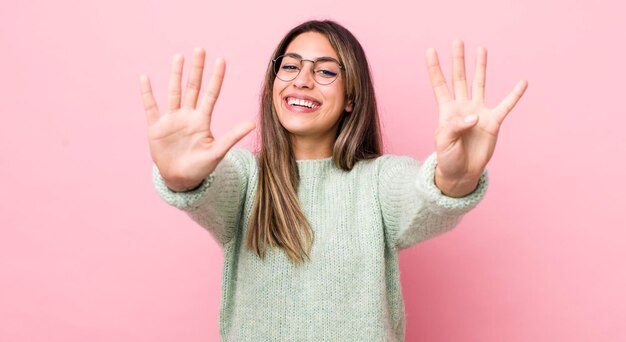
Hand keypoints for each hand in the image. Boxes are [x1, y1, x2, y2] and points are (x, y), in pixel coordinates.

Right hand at [139, 48, 255, 190]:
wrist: (180, 179)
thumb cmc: (200, 167)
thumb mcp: (217, 152)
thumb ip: (232, 136)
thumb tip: (252, 123)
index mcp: (202, 120)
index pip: (211, 94)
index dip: (216, 78)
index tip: (221, 60)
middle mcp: (188, 115)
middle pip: (193, 87)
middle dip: (196, 69)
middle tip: (200, 49)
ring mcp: (172, 120)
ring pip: (174, 92)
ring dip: (175, 75)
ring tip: (178, 57)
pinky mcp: (156, 127)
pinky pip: (151, 107)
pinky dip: (147, 93)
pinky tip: (144, 77)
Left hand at [426, 40, 527, 196]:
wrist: (462, 173)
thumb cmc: (448, 158)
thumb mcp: (444, 142)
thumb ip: (455, 127)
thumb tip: (474, 116)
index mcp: (446, 111)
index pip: (439, 84)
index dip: (434, 68)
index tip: (430, 50)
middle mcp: (462, 107)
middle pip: (459, 78)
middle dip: (458, 60)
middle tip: (458, 41)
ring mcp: (478, 112)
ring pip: (479, 84)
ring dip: (480, 67)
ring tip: (481, 50)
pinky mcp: (493, 122)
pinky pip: (506, 106)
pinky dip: (514, 95)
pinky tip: (522, 82)